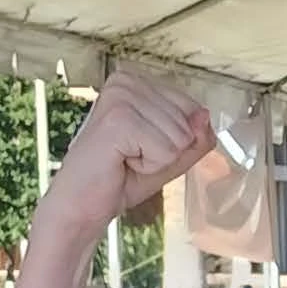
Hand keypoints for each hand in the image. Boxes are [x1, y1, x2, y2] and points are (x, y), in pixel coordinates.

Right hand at [45, 64, 216, 235]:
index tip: (140, 147)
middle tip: (131, 156)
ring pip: (181, 136)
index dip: (175, 140)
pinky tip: (121, 162)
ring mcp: (120, 97)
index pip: (193, 107)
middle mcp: (125, 81)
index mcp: (135, 82)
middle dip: (167, 150)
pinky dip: (150, 166)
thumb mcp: (171, 156)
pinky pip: (167, 150)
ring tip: (125, 159)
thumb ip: (195, 137)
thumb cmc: (120, 179)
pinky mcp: (118, 119)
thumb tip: (204, 116)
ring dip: (157, 159)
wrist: (82, 206)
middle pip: (189, 122)